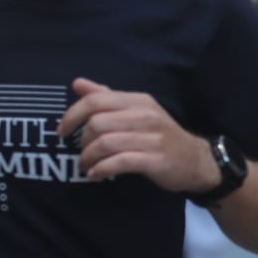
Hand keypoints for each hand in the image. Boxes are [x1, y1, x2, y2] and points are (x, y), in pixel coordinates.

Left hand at [61, 78, 219, 192]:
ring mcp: (152, 138)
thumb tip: (78, 83)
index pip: (96, 100)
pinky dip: (101, 169)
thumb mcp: (136, 111)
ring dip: (89, 157)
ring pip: (105, 143)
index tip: (62, 130)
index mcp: (139, 101)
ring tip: (87, 165)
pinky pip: (119, 162)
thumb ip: (107, 98)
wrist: (195, 160)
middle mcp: (146, 116)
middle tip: (82, 152)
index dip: (72, 115)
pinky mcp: (155, 160)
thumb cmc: (160, 135)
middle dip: (82, 141)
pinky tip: (96, 174)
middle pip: (97, 123)